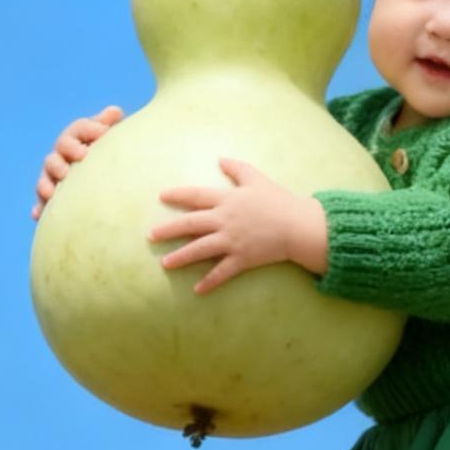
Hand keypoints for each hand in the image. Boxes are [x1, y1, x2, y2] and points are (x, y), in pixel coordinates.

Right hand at [31, 105, 123, 220]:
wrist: (100, 175)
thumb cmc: (105, 152)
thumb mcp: (108, 138)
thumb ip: (108, 125)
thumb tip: (114, 112)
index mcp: (76, 138)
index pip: (78, 130)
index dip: (89, 130)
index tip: (103, 133)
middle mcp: (61, 156)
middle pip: (55, 156)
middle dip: (60, 161)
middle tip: (71, 169)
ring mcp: (53, 178)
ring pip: (45, 180)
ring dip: (45, 184)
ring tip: (51, 192)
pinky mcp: (50, 199)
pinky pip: (41, 204)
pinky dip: (39, 208)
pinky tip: (38, 214)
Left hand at [149, 158, 328, 294]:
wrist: (298, 226)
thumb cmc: (279, 200)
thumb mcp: (257, 179)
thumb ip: (237, 168)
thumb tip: (220, 158)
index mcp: (227, 199)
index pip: (196, 196)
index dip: (178, 195)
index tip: (161, 196)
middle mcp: (225, 220)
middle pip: (191, 224)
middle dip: (169, 230)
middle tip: (151, 236)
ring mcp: (232, 240)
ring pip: (200, 249)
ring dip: (181, 257)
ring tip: (165, 264)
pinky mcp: (242, 259)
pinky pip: (222, 272)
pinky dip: (210, 281)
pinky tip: (197, 290)